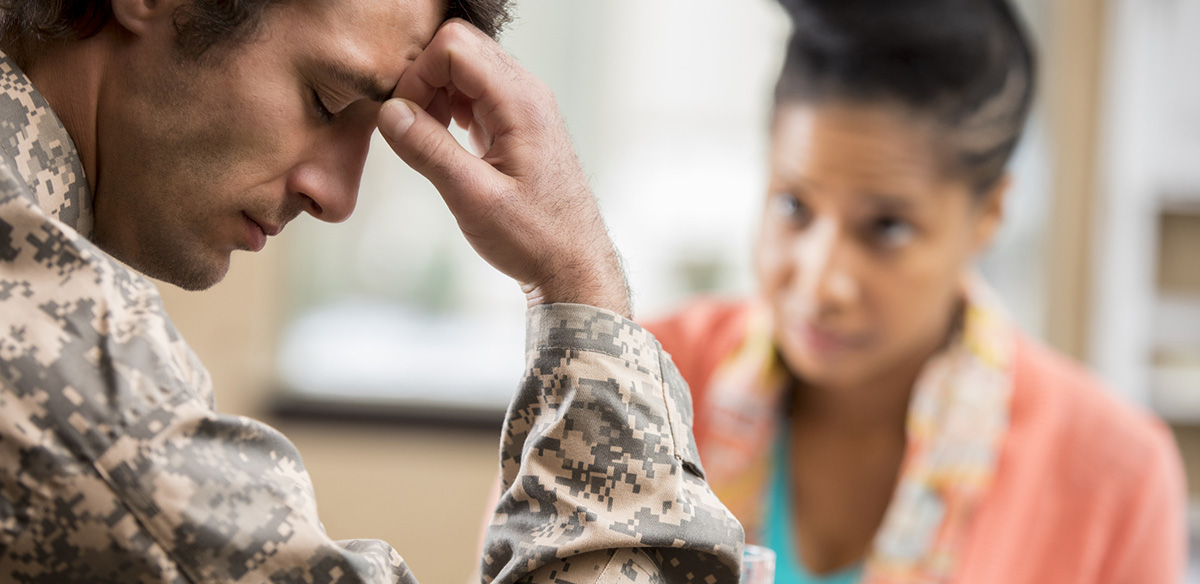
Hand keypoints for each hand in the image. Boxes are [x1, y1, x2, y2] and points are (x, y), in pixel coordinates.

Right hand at [378, 20, 631, 317]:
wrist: (574, 266)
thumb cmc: (535, 238)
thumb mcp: (473, 198)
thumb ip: (429, 150)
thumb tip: (387, 112)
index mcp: (521, 103)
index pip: (455, 47)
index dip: (419, 74)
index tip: (403, 117)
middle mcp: (528, 94)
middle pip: (461, 49)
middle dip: (425, 79)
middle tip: (411, 127)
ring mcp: (527, 108)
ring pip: (468, 70)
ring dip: (437, 94)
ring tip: (426, 139)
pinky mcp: (521, 125)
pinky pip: (478, 94)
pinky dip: (452, 109)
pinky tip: (446, 145)